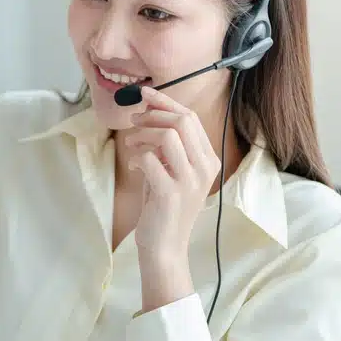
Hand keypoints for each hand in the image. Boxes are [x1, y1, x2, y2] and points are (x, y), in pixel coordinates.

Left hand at [123, 86, 221, 257]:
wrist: (164, 246)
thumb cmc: (163, 205)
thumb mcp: (170, 169)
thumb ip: (166, 143)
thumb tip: (149, 110)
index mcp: (209, 160)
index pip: (191, 118)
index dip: (166, 102)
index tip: (145, 95)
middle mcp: (205, 168)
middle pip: (182, 121)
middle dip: (153, 114)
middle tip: (133, 120)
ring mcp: (189, 181)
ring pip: (167, 136)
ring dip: (142, 134)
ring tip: (131, 145)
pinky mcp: (170, 193)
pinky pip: (150, 159)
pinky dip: (136, 157)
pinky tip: (134, 166)